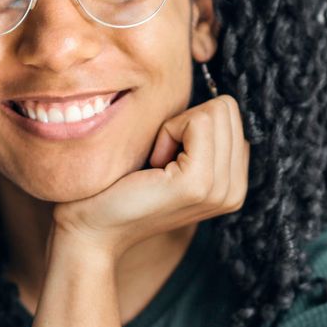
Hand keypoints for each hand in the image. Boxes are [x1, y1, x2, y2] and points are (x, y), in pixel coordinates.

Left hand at [49, 93, 248, 262]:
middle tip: (158, 159)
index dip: (191, 123)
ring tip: (155, 165)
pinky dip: (169, 131)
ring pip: (216, 111)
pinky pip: (198, 121)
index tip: (165, 157)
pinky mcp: (198, 183)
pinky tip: (152, 165)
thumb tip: (213, 97)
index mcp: (233, 183)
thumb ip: (201, 136)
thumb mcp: (172, 158)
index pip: (232, 116)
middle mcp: (235, 190)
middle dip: (186, 122)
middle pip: (227, 109)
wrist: (91, 229)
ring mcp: (220, 189)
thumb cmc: (120, 187)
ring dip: (176, 127)